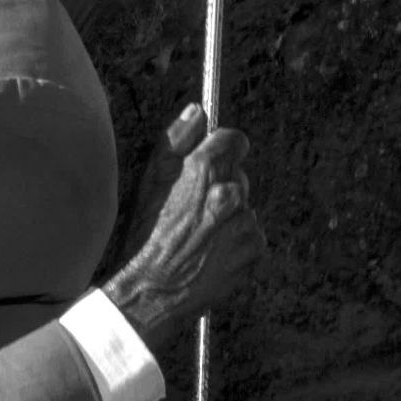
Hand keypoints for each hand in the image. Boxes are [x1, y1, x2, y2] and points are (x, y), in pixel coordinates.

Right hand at [101, 104, 263, 353]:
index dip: (222, 148)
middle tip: (193, 208)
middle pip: (238, 175)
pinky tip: (212, 250)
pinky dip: (237, 239)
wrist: (154, 289)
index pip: (235, 140)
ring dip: (229, 214)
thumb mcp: (149, 180)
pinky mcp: (254, 250)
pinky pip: (252, 234)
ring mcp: (245, 223)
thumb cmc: (145, 234)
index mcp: (204, 171)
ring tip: (200, 233)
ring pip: (244, 206)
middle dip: (221, 184)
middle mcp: (230, 194)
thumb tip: (198, 111)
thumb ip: (176, 139)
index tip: (212, 159)